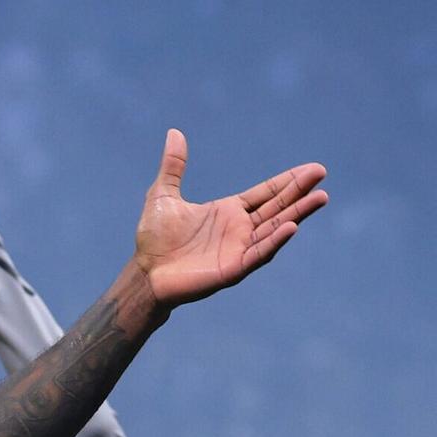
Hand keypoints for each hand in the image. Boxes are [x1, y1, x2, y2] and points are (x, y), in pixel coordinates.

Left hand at [133, 130, 326, 306]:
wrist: (144, 273)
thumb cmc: (154, 239)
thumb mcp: (163, 195)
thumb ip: (173, 166)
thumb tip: (174, 133)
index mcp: (229, 212)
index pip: (266, 193)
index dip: (288, 181)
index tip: (312, 168)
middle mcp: (239, 229)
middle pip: (277, 207)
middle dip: (299, 191)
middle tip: (321, 173)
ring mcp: (239, 249)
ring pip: (275, 228)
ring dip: (297, 213)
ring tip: (320, 197)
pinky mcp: (233, 269)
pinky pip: (259, 254)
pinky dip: (275, 241)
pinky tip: (292, 226)